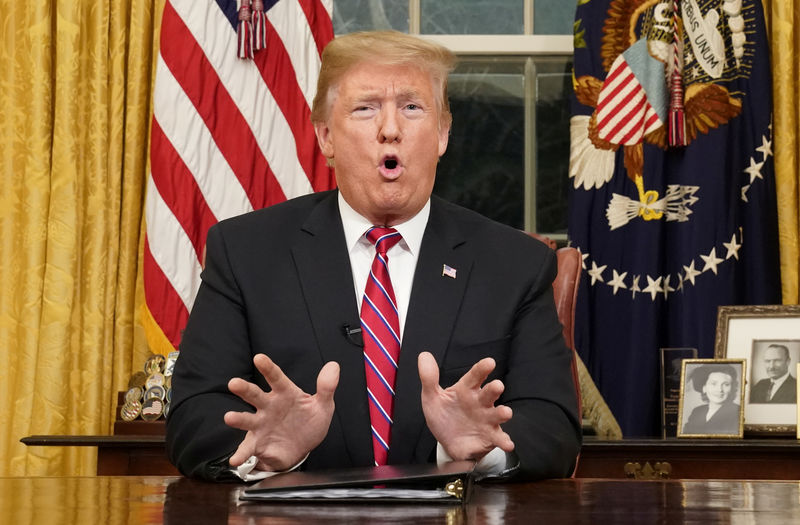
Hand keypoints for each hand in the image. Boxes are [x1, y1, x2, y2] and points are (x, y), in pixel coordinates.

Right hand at [224, 354, 338, 470]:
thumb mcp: (322, 405)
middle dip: (244, 389)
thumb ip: (326, 387)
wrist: (302, 448)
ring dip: (237, 418)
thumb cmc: (309, 421)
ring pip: (247, 419)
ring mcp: (261, 424)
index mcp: (284, 393)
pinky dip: (240, 454)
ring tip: (229, 417)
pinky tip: (235, 460)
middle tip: (234, 383)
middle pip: (255, 395)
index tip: (259, 358)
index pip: (276, 378)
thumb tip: (333, 366)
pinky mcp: (257, 443)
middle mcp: (268, 406)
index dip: (268, 368)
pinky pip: (247, 448)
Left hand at [418, 351, 513, 460]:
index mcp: (466, 390)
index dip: (482, 369)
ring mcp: (487, 419)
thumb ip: (429, 378)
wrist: (448, 442)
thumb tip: (424, 356)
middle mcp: (480, 402)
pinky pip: (499, 438)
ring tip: (505, 413)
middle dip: (494, 389)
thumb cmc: (444, 416)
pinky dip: (504, 441)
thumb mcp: (432, 397)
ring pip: (497, 414)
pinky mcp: (490, 436)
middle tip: (497, 385)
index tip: (489, 362)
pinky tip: (507, 443)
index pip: (475, 376)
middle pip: (489, 393)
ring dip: (502, 413)